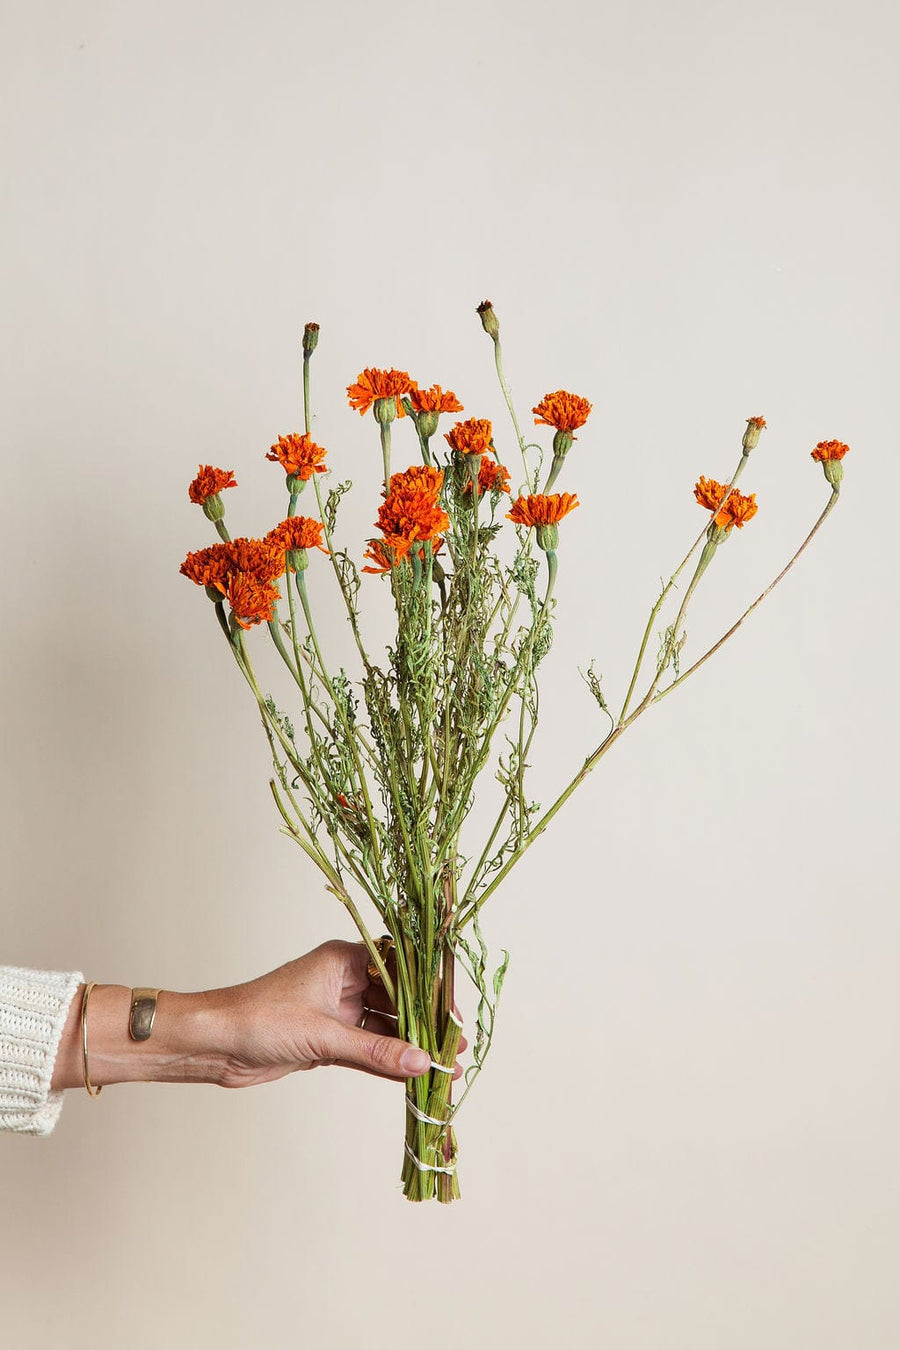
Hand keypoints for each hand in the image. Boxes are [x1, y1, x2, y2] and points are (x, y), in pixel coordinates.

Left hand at [213, 940, 465, 1088]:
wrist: (213, 1043)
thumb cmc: (259, 1019)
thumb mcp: (323, 1036)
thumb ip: (374, 1052)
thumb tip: (420, 1062)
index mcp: (342, 960)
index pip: (399, 968)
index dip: (428, 991)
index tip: (452, 1014)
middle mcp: (342, 981)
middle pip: (396, 1000)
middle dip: (424, 1024)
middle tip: (454, 1048)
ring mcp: (335, 1012)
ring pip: (384, 1028)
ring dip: (408, 1047)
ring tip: (441, 1068)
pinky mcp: (327, 1040)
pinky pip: (367, 1049)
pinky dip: (387, 1062)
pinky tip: (411, 1076)